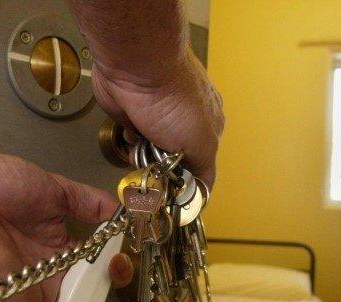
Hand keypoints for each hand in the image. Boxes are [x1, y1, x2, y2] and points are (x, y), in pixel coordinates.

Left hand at [0, 138, 133, 301]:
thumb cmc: (3, 182)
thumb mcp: (57, 190)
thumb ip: (91, 203)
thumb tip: (124, 213)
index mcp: (60, 251)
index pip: (91, 277)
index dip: (111, 280)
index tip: (119, 270)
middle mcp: (45, 276)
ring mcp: (26, 290)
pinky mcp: (8, 300)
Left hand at [91, 48, 223, 186]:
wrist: (136, 67)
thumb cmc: (173, 96)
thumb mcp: (203, 143)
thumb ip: (205, 171)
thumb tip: (204, 192)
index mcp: (210, 126)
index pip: (202, 166)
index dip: (189, 182)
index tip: (178, 196)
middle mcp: (186, 122)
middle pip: (176, 162)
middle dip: (166, 171)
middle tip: (159, 172)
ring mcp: (158, 119)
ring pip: (153, 154)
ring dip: (146, 159)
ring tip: (144, 151)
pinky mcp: (134, 115)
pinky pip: (132, 141)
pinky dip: (130, 144)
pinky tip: (132, 138)